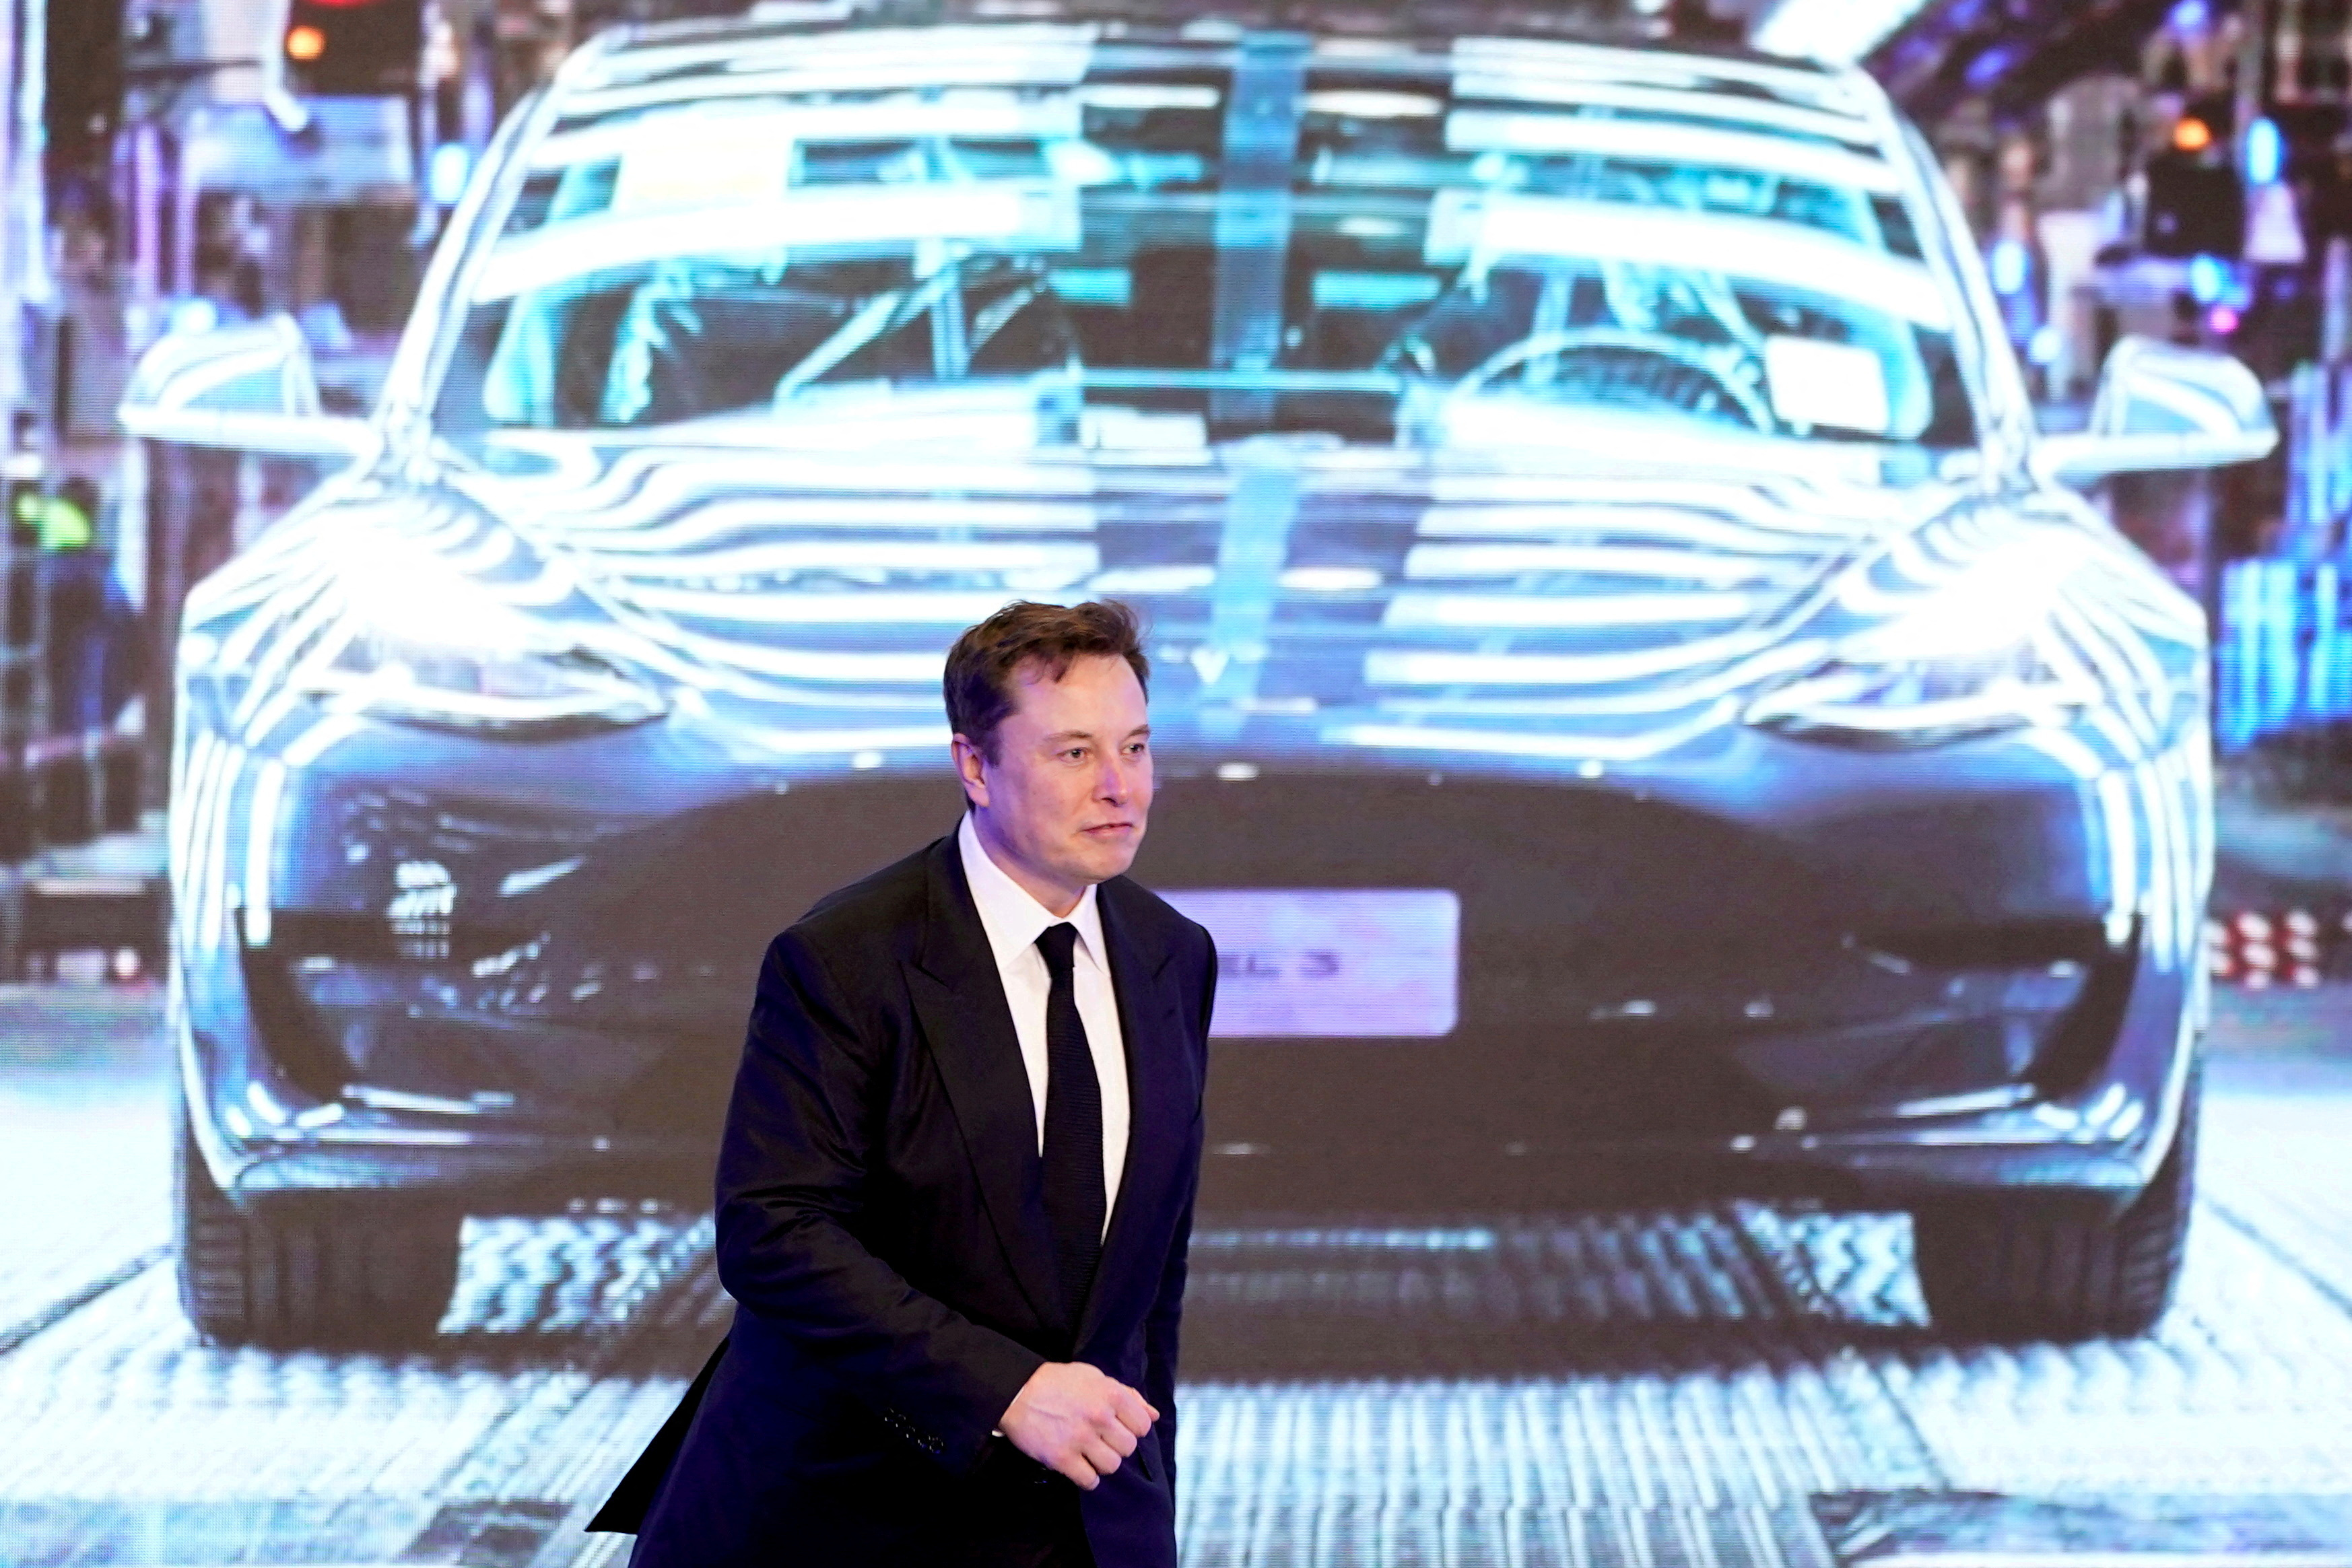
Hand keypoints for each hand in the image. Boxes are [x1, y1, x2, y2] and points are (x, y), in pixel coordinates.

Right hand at [998, 1361, 1156, 1489]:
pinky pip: (1089, 1480)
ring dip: (1102, 1463)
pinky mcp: (1062, 1458)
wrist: (1017, 1391)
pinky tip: (1078, 1466)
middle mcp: (1099, 1417)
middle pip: (1128, 1448)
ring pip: (1112, 1466)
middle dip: (1116, 1446)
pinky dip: (1086, 1477)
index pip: (1142, 1426)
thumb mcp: (1095, 1377)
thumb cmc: (1057, 1382)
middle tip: (1100, 1440)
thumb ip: (1127, 1395)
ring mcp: (1081, 1439)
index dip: (1131, 1429)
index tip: (1117, 1428)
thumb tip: (1153, 1415)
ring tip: (1089, 1453)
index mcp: (1111, 1394)